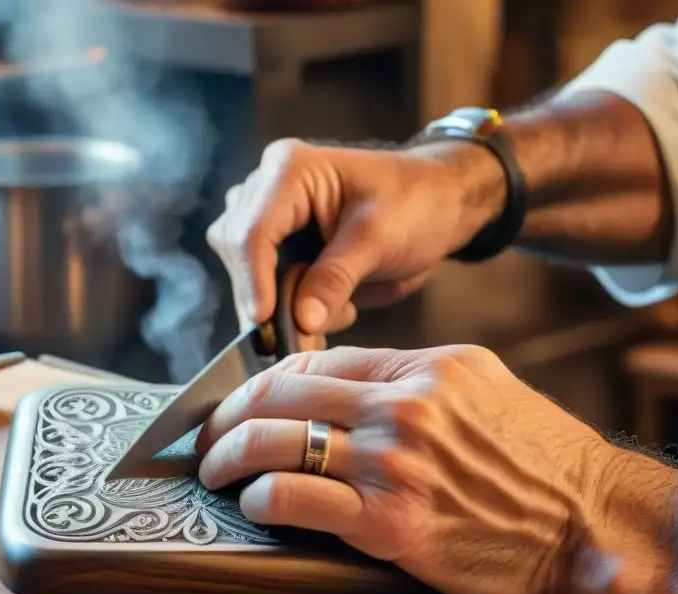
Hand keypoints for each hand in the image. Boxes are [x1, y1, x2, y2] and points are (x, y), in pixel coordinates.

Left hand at [195, 345, 638, 593]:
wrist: (591, 524)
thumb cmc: (540, 460)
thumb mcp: (482, 387)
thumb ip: (413, 377)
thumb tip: (347, 384)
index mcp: (422, 368)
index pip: (315, 360)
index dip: (264, 381)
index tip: (244, 401)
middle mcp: (401, 407)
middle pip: (281, 393)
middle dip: (227, 414)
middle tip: (207, 434)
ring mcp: (393, 464)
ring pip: (274, 442)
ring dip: (227, 456)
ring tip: (214, 471)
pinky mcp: (389, 524)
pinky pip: (294, 499)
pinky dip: (260, 500)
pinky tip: (254, 505)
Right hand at [205, 139, 497, 334]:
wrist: (439, 206)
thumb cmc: (416, 203)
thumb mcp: (380, 238)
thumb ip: (337, 278)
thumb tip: (301, 321)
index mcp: (289, 171)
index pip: (254, 230)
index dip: (253, 279)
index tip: (262, 320)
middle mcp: (267, 191)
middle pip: (239, 253)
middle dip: (263, 297)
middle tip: (297, 337)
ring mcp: (269, 220)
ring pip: (244, 273)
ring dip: (276, 305)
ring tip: (325, 320)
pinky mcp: (279, 249)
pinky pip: (264, 286)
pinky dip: (287, 309)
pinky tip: (325, 312)